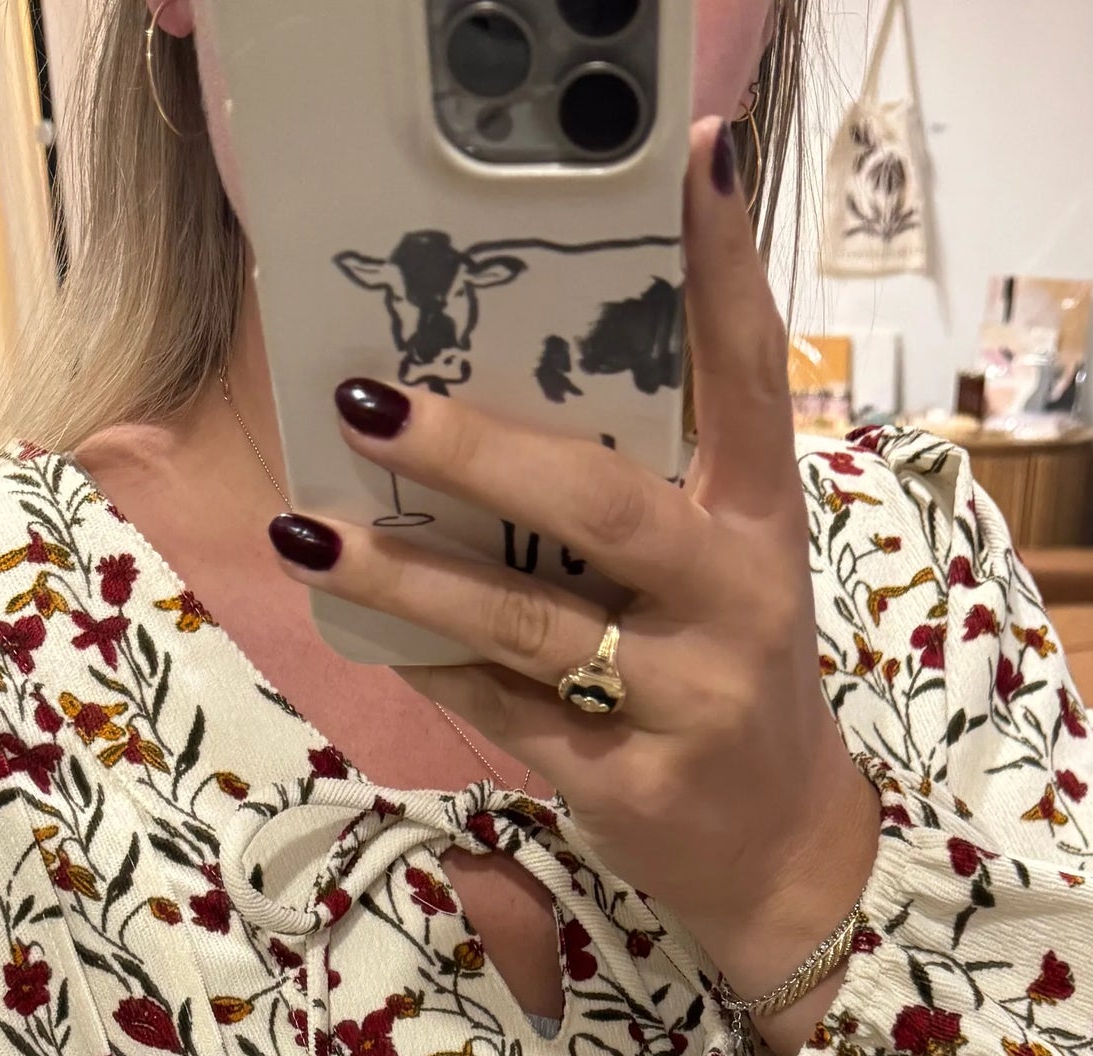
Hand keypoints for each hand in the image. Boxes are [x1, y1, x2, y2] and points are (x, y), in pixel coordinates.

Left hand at [263, 117, 883, 1053]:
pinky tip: (362, 627)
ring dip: (409, 575)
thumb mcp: (727, 571)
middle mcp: (734, 601)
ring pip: (528, 624)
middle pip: (602, 507)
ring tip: (310, 528)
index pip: (752, 377)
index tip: (690, 164)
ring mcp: (685, 699)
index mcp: (762, 524)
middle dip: (477, 451)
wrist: (782, 855)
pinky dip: (432, 665)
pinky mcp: (630, 783)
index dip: (724, 270)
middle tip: (371, 401)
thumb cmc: (727, 681)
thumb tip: (503, 383)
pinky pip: (505, 711)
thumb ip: (651, 488)